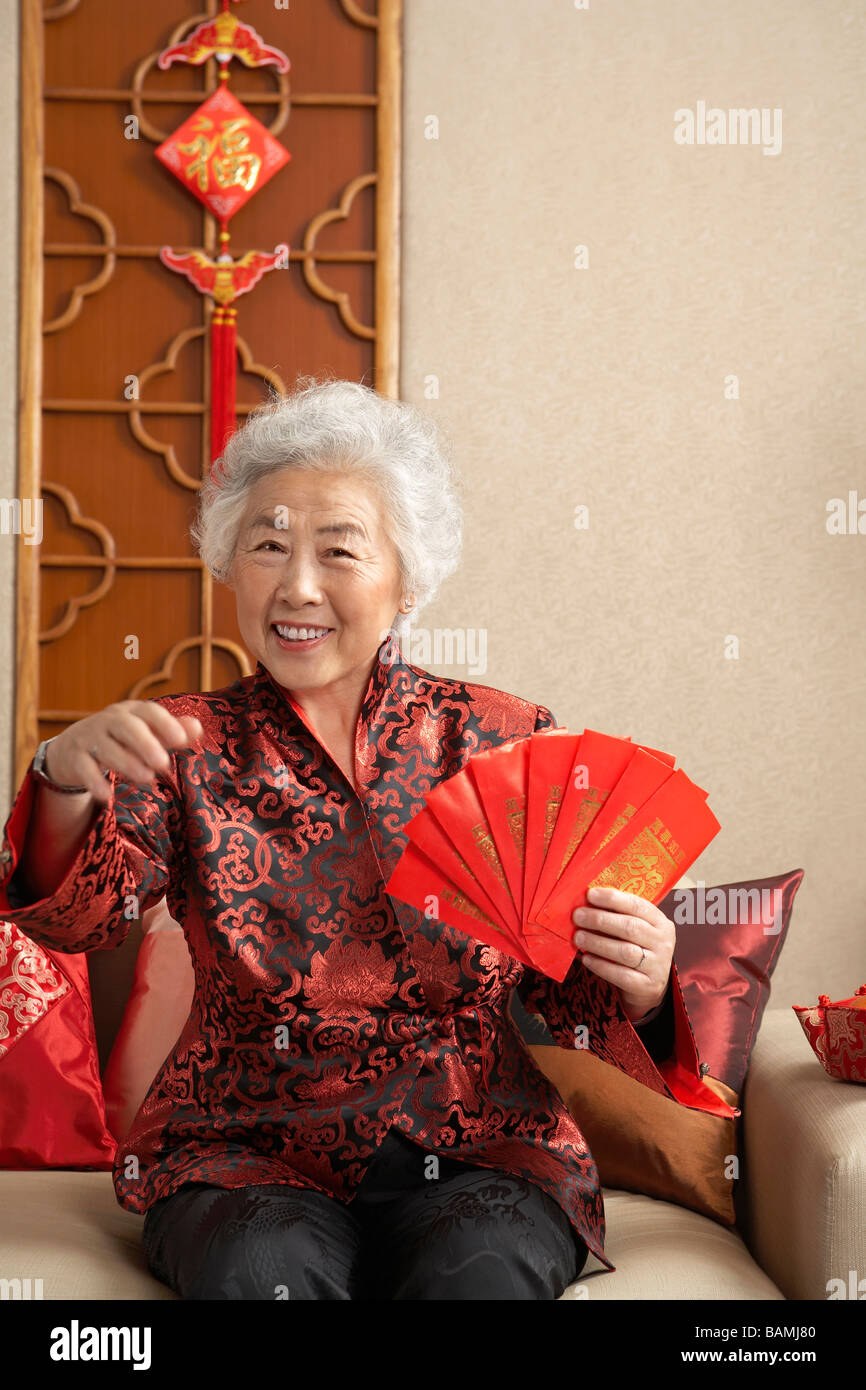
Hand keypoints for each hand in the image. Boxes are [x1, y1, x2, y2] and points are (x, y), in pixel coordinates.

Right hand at [44, 703, 203, 805]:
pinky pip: (84, 768)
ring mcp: (89, 737)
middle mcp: (109, 720)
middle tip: (164, 764)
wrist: (72, 748)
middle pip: (126, 726)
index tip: (182, 741)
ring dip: (126, 762)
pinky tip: (107, 796)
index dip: (165, 724)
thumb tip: (198, 728)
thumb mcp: (146, 733)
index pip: (149, 711)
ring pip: (106, 747)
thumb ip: (171, 731)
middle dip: (146, 743)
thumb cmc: (120, 740)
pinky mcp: (74, 757)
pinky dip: (94, 782)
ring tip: (147, 778)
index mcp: (131, 712)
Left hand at [572, 884, 674, 1022]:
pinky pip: (622, 975)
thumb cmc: (634, 948)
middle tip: (578, 916)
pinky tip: (586, 958)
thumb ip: (615, 915)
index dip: (613, 899)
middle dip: (600, 920)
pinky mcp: (648, 985)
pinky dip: (601, 966)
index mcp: (660, 922)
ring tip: (578, 937)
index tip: (590, 894)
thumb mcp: (633, 928)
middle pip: (630, 927)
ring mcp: (658, 965)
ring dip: (597, 943)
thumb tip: (585, 903)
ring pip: (625, 952)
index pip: (637, 905)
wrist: (648, 985)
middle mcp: (663, 942)